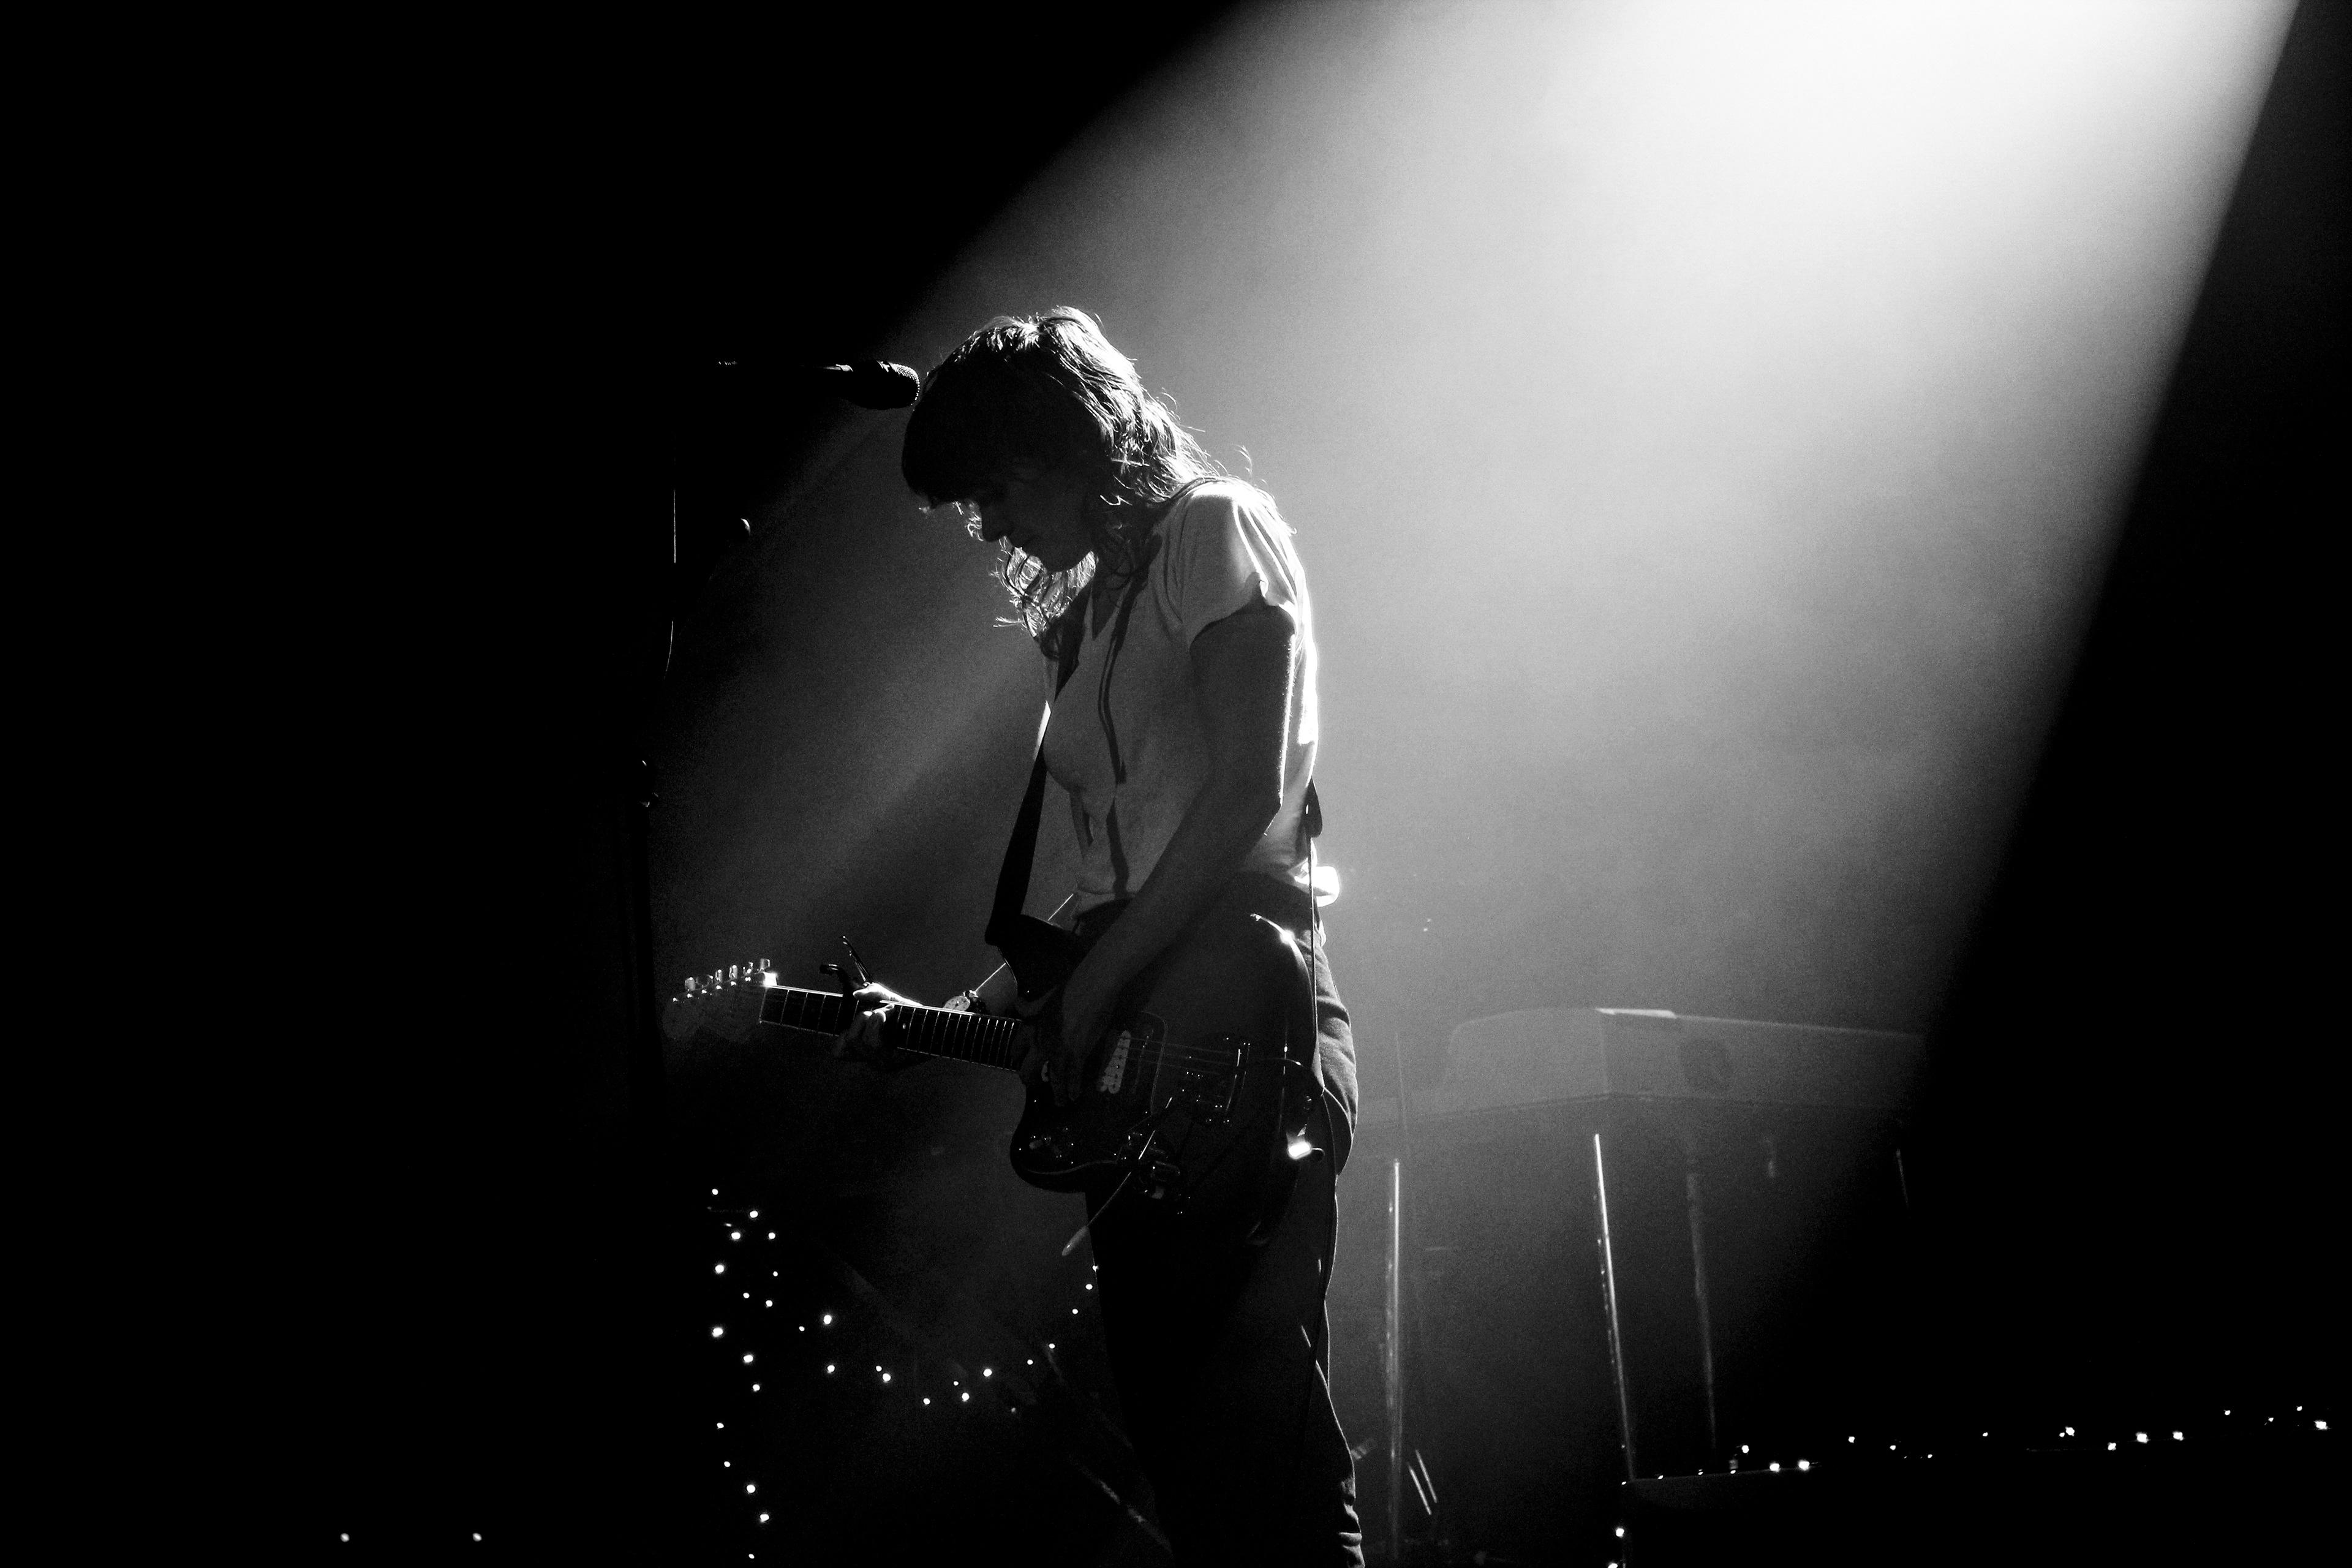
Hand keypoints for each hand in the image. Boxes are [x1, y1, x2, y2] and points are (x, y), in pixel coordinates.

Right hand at [832, 981, 918, 1068]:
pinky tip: (893, 1014)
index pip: (839, 1050)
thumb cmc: (912, 1015)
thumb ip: (873, 992)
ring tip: (889, 1011)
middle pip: (849, 1041)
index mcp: (865, 1046)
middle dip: (860, 1018)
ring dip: (874, 1019)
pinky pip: (875, 1044)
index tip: (854, 1018)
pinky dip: (880, 1023)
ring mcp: (882, 1062)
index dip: (840, 1034)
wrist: (937, 1026)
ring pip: (862, 1042)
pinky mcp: (894, 1062)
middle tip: (878, 1011)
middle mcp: (871, 1057)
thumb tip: (856, 994)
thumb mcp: (890, 999)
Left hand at [1021, 960, 1115, 1106]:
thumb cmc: (1068, 990)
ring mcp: (1058, 1052)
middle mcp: (1040, 1044)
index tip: (1017, 1061)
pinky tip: (1074, 1096)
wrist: (1090, 989)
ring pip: (1054, 1079)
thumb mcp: (1045, 998)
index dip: (1016, 1056)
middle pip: (1028, 1070)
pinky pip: (1073, 1077)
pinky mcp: (1076, 1055)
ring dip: (1056, 1093)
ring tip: (1058, 1103)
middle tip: (1034, 1085)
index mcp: (1031, 1028)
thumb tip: (1018, 1004)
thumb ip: (1032, 1007)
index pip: (1016, 1047)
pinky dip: (1073, 1088)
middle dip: (1031, 1080)